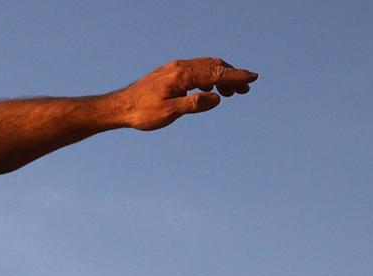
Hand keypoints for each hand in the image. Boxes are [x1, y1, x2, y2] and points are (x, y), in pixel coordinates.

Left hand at [114, 57, 256, 131]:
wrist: (119, 107)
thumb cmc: (142, 112)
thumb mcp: (169, 112)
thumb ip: (193, 104)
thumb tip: (216, 98)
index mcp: (182, 75)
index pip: (215, 73)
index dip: (236, 76)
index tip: (252, 78)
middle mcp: (180, 67)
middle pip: (214, 66)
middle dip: (232, 76)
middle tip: (246, 89)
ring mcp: (175, 69)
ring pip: (205, 67)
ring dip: (221, 76)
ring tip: (231, 92)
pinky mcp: (170, 74)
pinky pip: (196, 70)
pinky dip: (209, 76)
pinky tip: (210, 88)